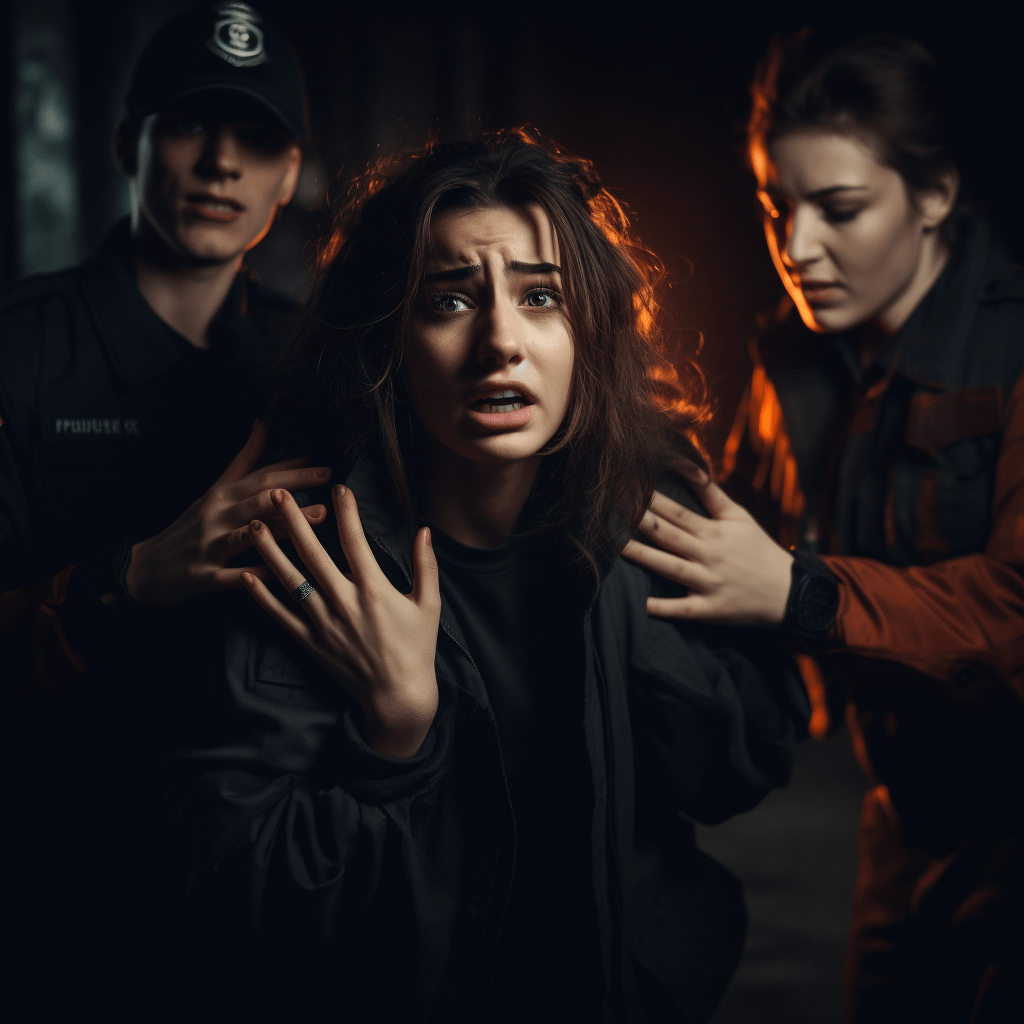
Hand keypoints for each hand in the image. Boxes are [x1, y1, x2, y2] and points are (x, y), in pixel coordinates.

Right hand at [125, 421, 329, 606]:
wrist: (143, 567)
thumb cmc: (188, 527)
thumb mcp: (214, 490)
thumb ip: (243, 461)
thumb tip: (263, 424)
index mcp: (222, 495)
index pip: (262, 477)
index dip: (294, 470)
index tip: (327, 467)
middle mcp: (216, 516)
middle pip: (258, 499)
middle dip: (295, 492)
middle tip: (329, 490)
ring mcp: (208, 546)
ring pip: (248, 534)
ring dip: (283, 526)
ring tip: (316, 521)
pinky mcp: (201, 576)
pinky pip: (231, 577)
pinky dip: (254, 575)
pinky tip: (279, 575)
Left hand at [242, 485, 440, 758]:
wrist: (397, 696)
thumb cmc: (416, 648)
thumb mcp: (429, 604)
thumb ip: (425, 565)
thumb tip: (424, 530)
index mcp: (374, 590)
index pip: (355, 541)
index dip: (346, 512)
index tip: (338, 488)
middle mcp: (344, 602)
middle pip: (313, 554)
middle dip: (294, 521)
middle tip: (278, 494)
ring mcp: (323, 623)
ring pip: (290, 581)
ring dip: (270, 552)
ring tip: (253, 526)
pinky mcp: (310, 642)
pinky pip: (281, 616)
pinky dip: (262, 597)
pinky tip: (246, 577)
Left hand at [621, 460, 793, 625]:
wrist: (789, 592)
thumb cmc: (758, 550)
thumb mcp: (739, 517)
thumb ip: (711, 493)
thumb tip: (689, 465)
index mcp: (714, 532)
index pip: (677, 512)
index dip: (652, 500)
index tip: (630, 488)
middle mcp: (709, 555)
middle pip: (669, 536)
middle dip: (642, 522)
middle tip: (614, 510)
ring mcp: (709, 583)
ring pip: (670, 569)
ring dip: (644, 558)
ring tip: (619, 548)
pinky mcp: (711, 609)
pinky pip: (683, 609)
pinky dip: (663, 608)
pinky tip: (642, 604)